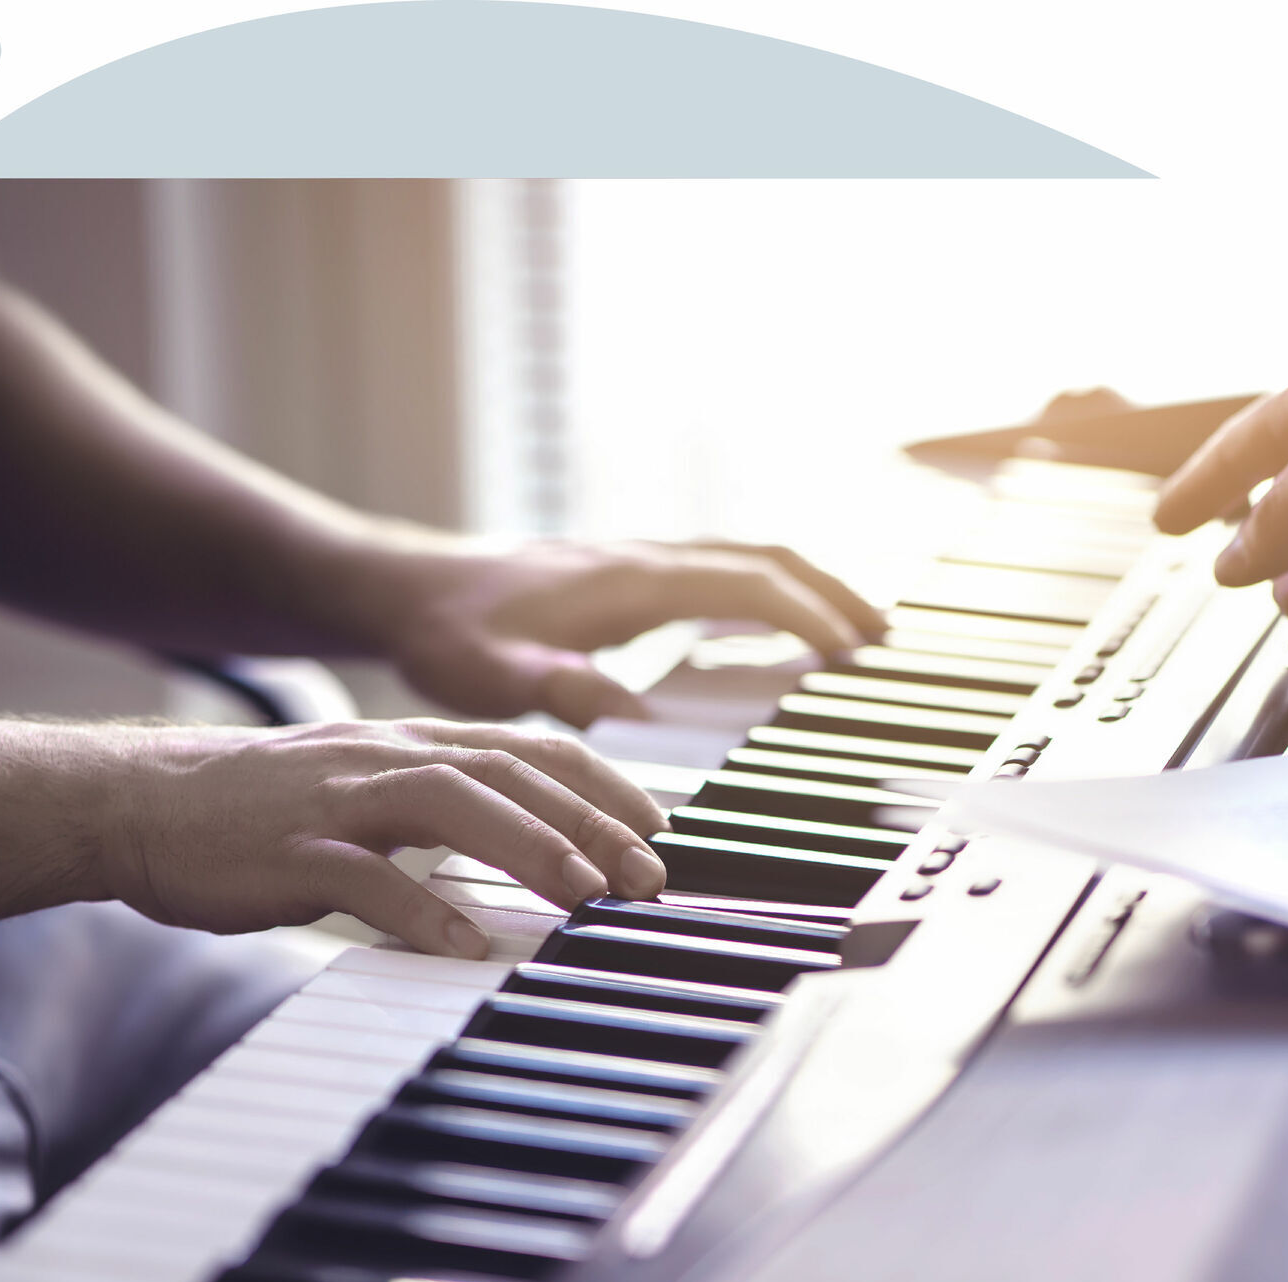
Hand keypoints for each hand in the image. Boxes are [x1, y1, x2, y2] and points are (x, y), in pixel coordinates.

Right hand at [106, 718, 669, 957]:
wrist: (134, 804)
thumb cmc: (259, 811)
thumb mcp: (364, 792)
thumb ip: (441, 810)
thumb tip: (526, 846)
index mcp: (406, 742)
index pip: (527, 747)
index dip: (601, 781)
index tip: (658, 825)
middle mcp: (381, 756)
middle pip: (507, 771)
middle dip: (589, 820)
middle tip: (649, 874)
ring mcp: (335, 799)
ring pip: (449, 803)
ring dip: (528, 848)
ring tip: (585, 897)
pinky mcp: (288, 850)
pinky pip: (363, 877)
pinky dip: (419, 907)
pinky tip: (466, 943)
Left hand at [354, 537, 888, 727]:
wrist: (405, 590)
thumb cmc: (446, 634)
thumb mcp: (492, 676)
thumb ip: (560, 692)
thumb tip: (633, 716)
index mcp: (628, 581)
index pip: (743, 583)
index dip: (805, 613)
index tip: (851, 652)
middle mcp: (643, 559)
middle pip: (764, 560)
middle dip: (830, 595)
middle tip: (882, 641)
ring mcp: (639, 561)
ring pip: (747, 559)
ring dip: (806, 588)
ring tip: (854, 633)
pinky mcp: (628, 576)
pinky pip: (719, 572)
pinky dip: (767, 593)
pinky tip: (776, 628)